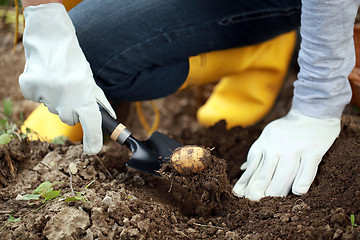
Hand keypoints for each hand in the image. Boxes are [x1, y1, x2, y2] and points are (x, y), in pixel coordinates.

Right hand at [19, 3, 115, 154]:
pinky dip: (41, 92)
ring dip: (56, 100)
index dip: (93, 138)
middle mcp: (65, 96)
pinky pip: (37, 100)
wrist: (50, 38)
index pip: (91, 121)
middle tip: (70, 91)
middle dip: (71, 109)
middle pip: (68, 118)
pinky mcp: (29, 87)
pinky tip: (45, 78)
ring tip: (57, 80)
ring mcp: (45, 93)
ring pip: (53, 109)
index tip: (93, 150)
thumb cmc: (73, 60)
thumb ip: (96, 100)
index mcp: (84, 93)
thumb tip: (108, 119)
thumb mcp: (89, 80)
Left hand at [232, 109, 339, 200]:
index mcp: (264, 144)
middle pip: (264, 175)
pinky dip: (301, 184)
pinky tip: (297, 192)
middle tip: (254, 202)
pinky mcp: (313, 151)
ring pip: (283, 176)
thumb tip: (244, 169)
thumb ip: (257, 153)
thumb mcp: (267, 137)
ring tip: (272, 202)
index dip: (246, 184)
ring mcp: (295, 149)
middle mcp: (276, 147)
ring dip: (276, 192)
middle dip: (257, 192)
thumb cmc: (287, 129)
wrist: (312, 111)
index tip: (241, 196)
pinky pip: (306, 173)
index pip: (252, 168)